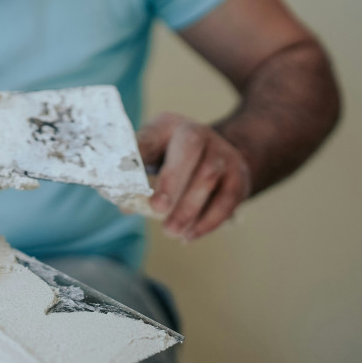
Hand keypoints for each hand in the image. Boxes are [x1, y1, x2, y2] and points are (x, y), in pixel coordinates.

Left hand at [137, 113, 251, 241]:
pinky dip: (207, 221)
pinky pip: (226, 200)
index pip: (152, 134)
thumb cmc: (174, 160)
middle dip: (172, 180)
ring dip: (188, 208)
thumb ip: (137, 176)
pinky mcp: (238, 178)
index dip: (139, 149)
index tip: (125, 171)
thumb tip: (123, 202)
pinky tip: (189, 236)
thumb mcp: (154, 156)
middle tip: (157, 208)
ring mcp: (222, 154)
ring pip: (209, 177)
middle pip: (189, 148)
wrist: (219, 157)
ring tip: (170, 231)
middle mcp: (199, 133)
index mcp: (169, 126)